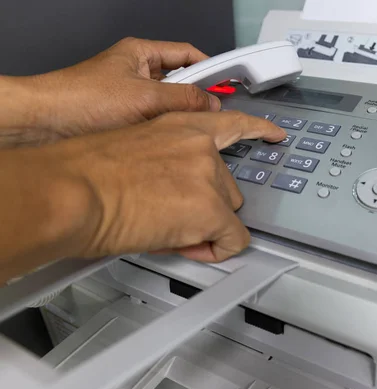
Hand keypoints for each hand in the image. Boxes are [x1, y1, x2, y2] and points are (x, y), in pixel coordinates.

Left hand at [26, 37, 221, 138]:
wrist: (47, 123)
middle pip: (180, 80)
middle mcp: (136, 72)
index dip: (209, 66)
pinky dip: (165, 129)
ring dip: (179, 116)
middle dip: (196, 96)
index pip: (186, 53)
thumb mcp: (144, 97)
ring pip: (168, 104)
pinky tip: (172, 139)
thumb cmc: (81, 99)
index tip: (227, 82)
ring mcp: (130, 96)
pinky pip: (155, 121)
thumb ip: (183, 99)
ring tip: (191, 127)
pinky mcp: (124, 118)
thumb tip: (210, 104)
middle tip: (214, 110)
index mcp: (141, 53)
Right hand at [53, 111, 285, 262]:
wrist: (72, 190)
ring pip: (227, 212)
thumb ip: (168, 162)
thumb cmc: (84, 173)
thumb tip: (174, 191)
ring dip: (204, 225)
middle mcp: (202, 147)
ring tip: (166, 230)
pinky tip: (187, 247)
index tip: (275, 135)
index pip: (233, 123)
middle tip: (172, 217)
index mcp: (182, 125)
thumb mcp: (135, 150)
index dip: (259, 130)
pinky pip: (232, 239)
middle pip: (227, 185)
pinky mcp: (210, 209)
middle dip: (206, 205)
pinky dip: (215, 249)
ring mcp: (209, 177)